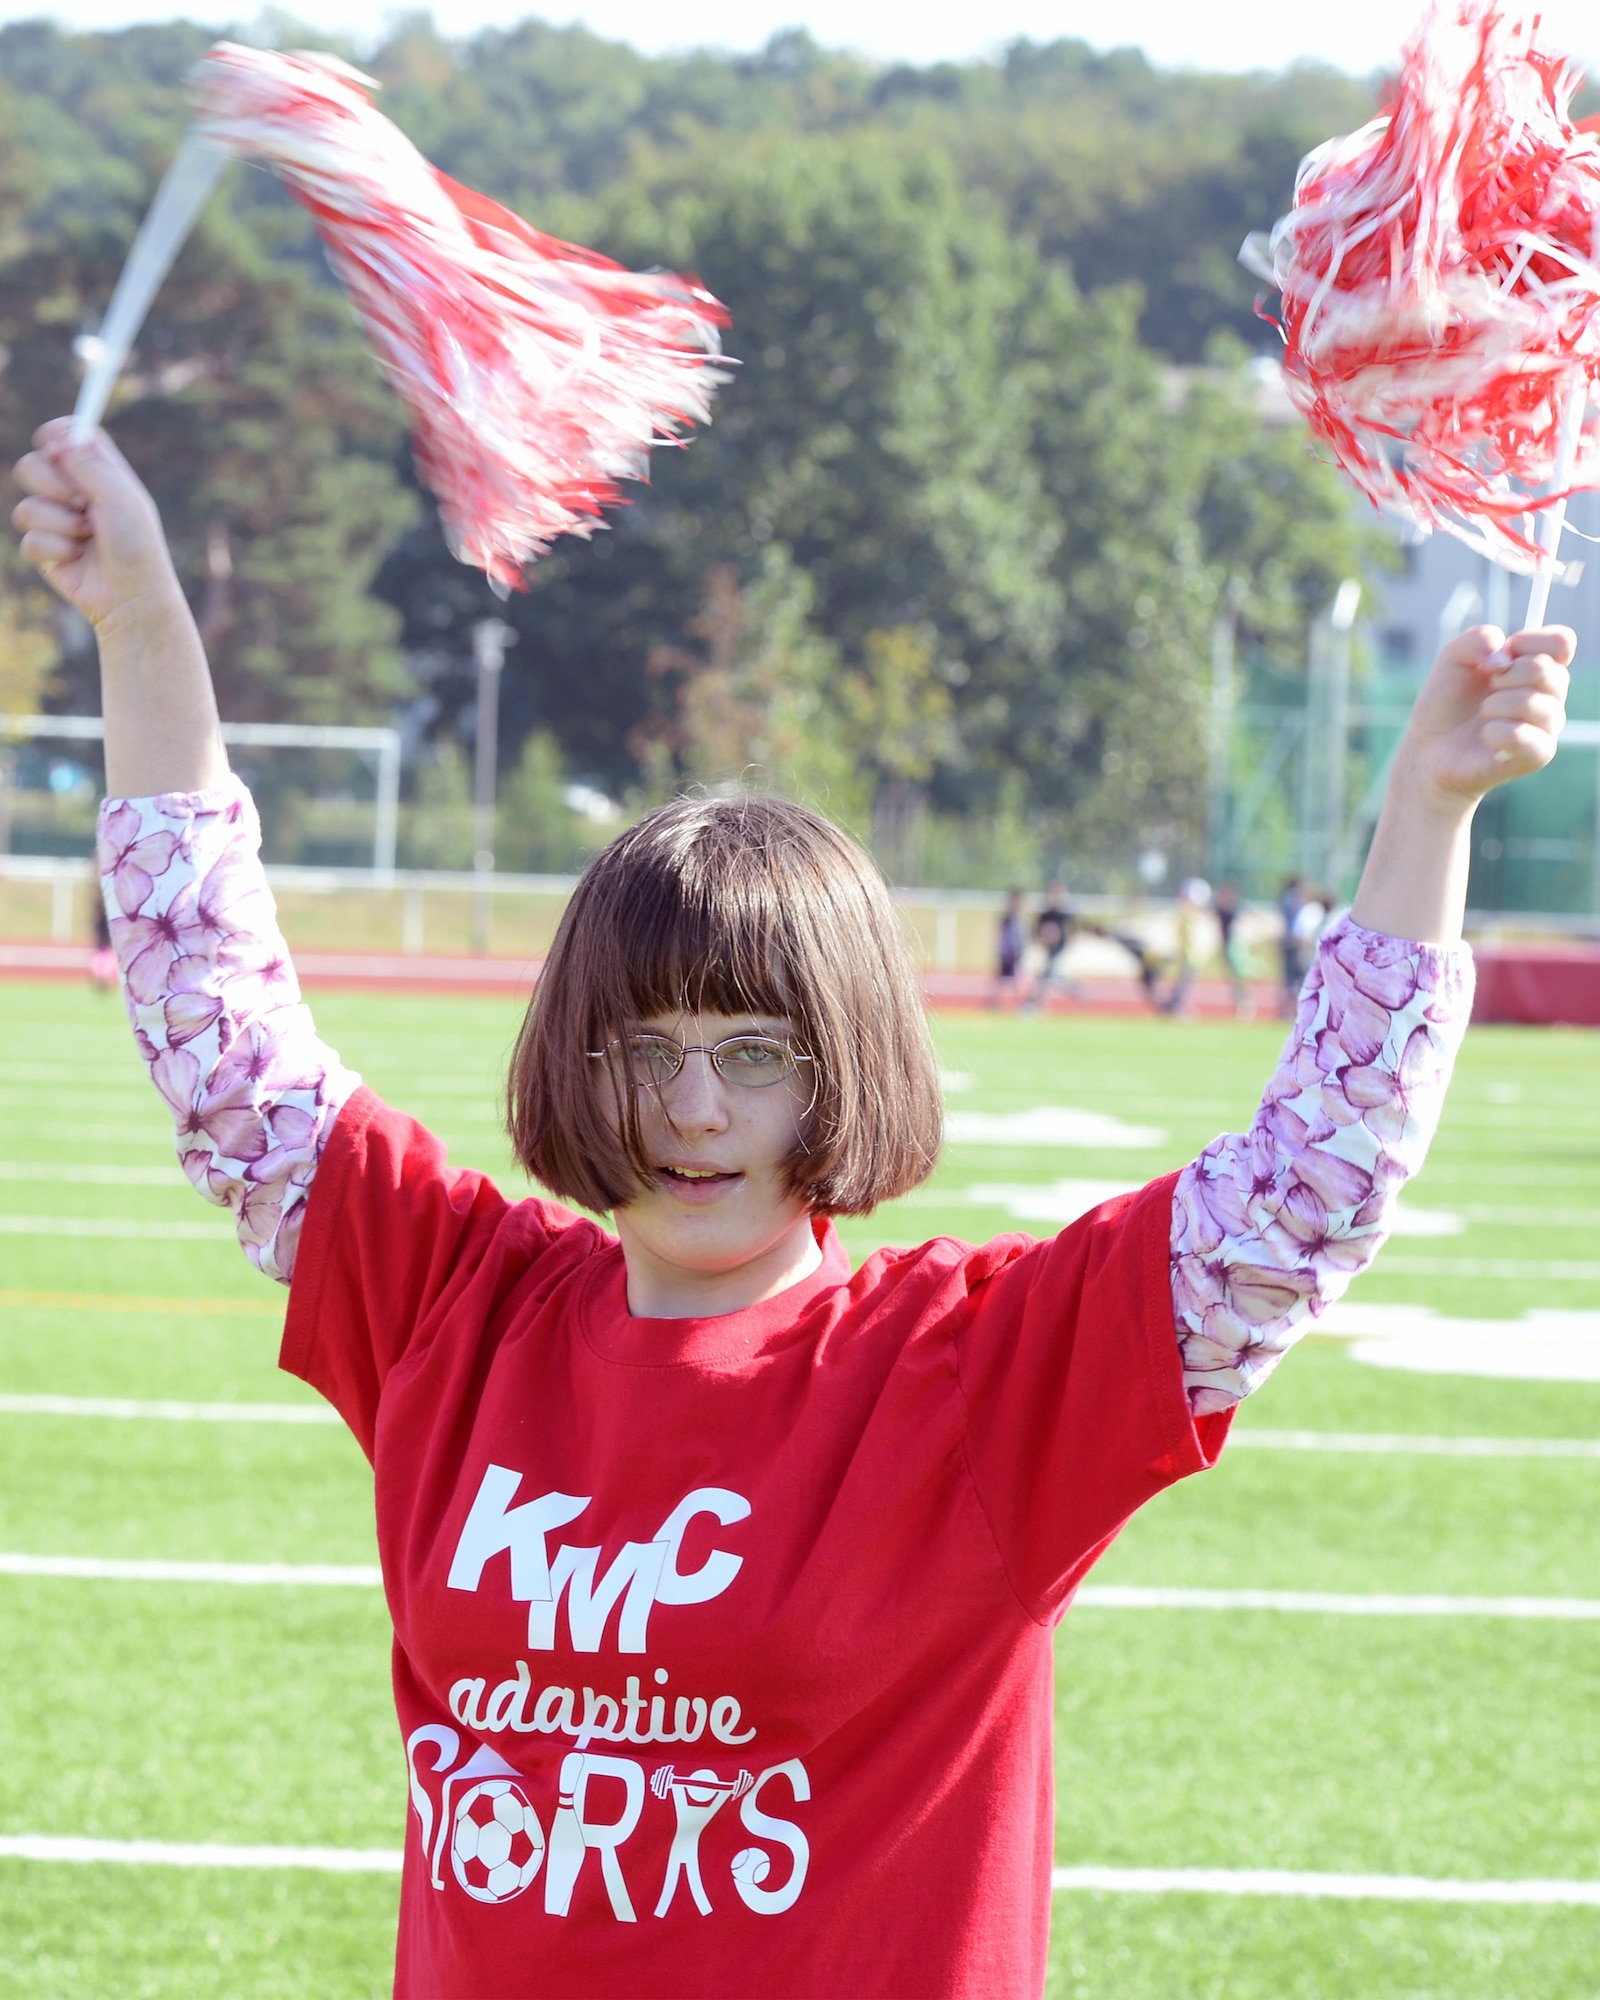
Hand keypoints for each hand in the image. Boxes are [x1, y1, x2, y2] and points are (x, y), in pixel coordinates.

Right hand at [10, 419, 183, 636]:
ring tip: (87, 537)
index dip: (56, 434)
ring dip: (60, 523)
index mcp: (101, 473)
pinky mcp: (45, 550)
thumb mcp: (120, 498)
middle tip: (81, 503)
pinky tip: (77, 558)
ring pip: (27, 505)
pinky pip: (29, 538)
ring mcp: (58, 521)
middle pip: (33, 463)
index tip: (52, 442)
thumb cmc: (136, 546)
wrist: (132, 597)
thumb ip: (90, 463)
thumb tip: (61, 436)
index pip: (69, 436)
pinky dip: (55, 549)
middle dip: (51, 483)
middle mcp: (76, 492)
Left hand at [1403, 624, 1571, 808]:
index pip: (1561, 642)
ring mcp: (1547, 726)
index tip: (1504, 652)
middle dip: (1506, 675)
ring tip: (1484, 714)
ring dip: (1495, 705)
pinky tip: (1487, 736)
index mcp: (1539, 666)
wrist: (1430, 746)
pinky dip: (1496, 733)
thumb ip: (1478, 638)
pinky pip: (1525, 737)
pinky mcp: (1537, 756)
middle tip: (1489, 687)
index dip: (1530, 640)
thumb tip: (1503, 658)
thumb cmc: (1448, 701)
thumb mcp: (1453, 657)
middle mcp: (1550, 695)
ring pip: (1533, 703)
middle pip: (1547, 670)